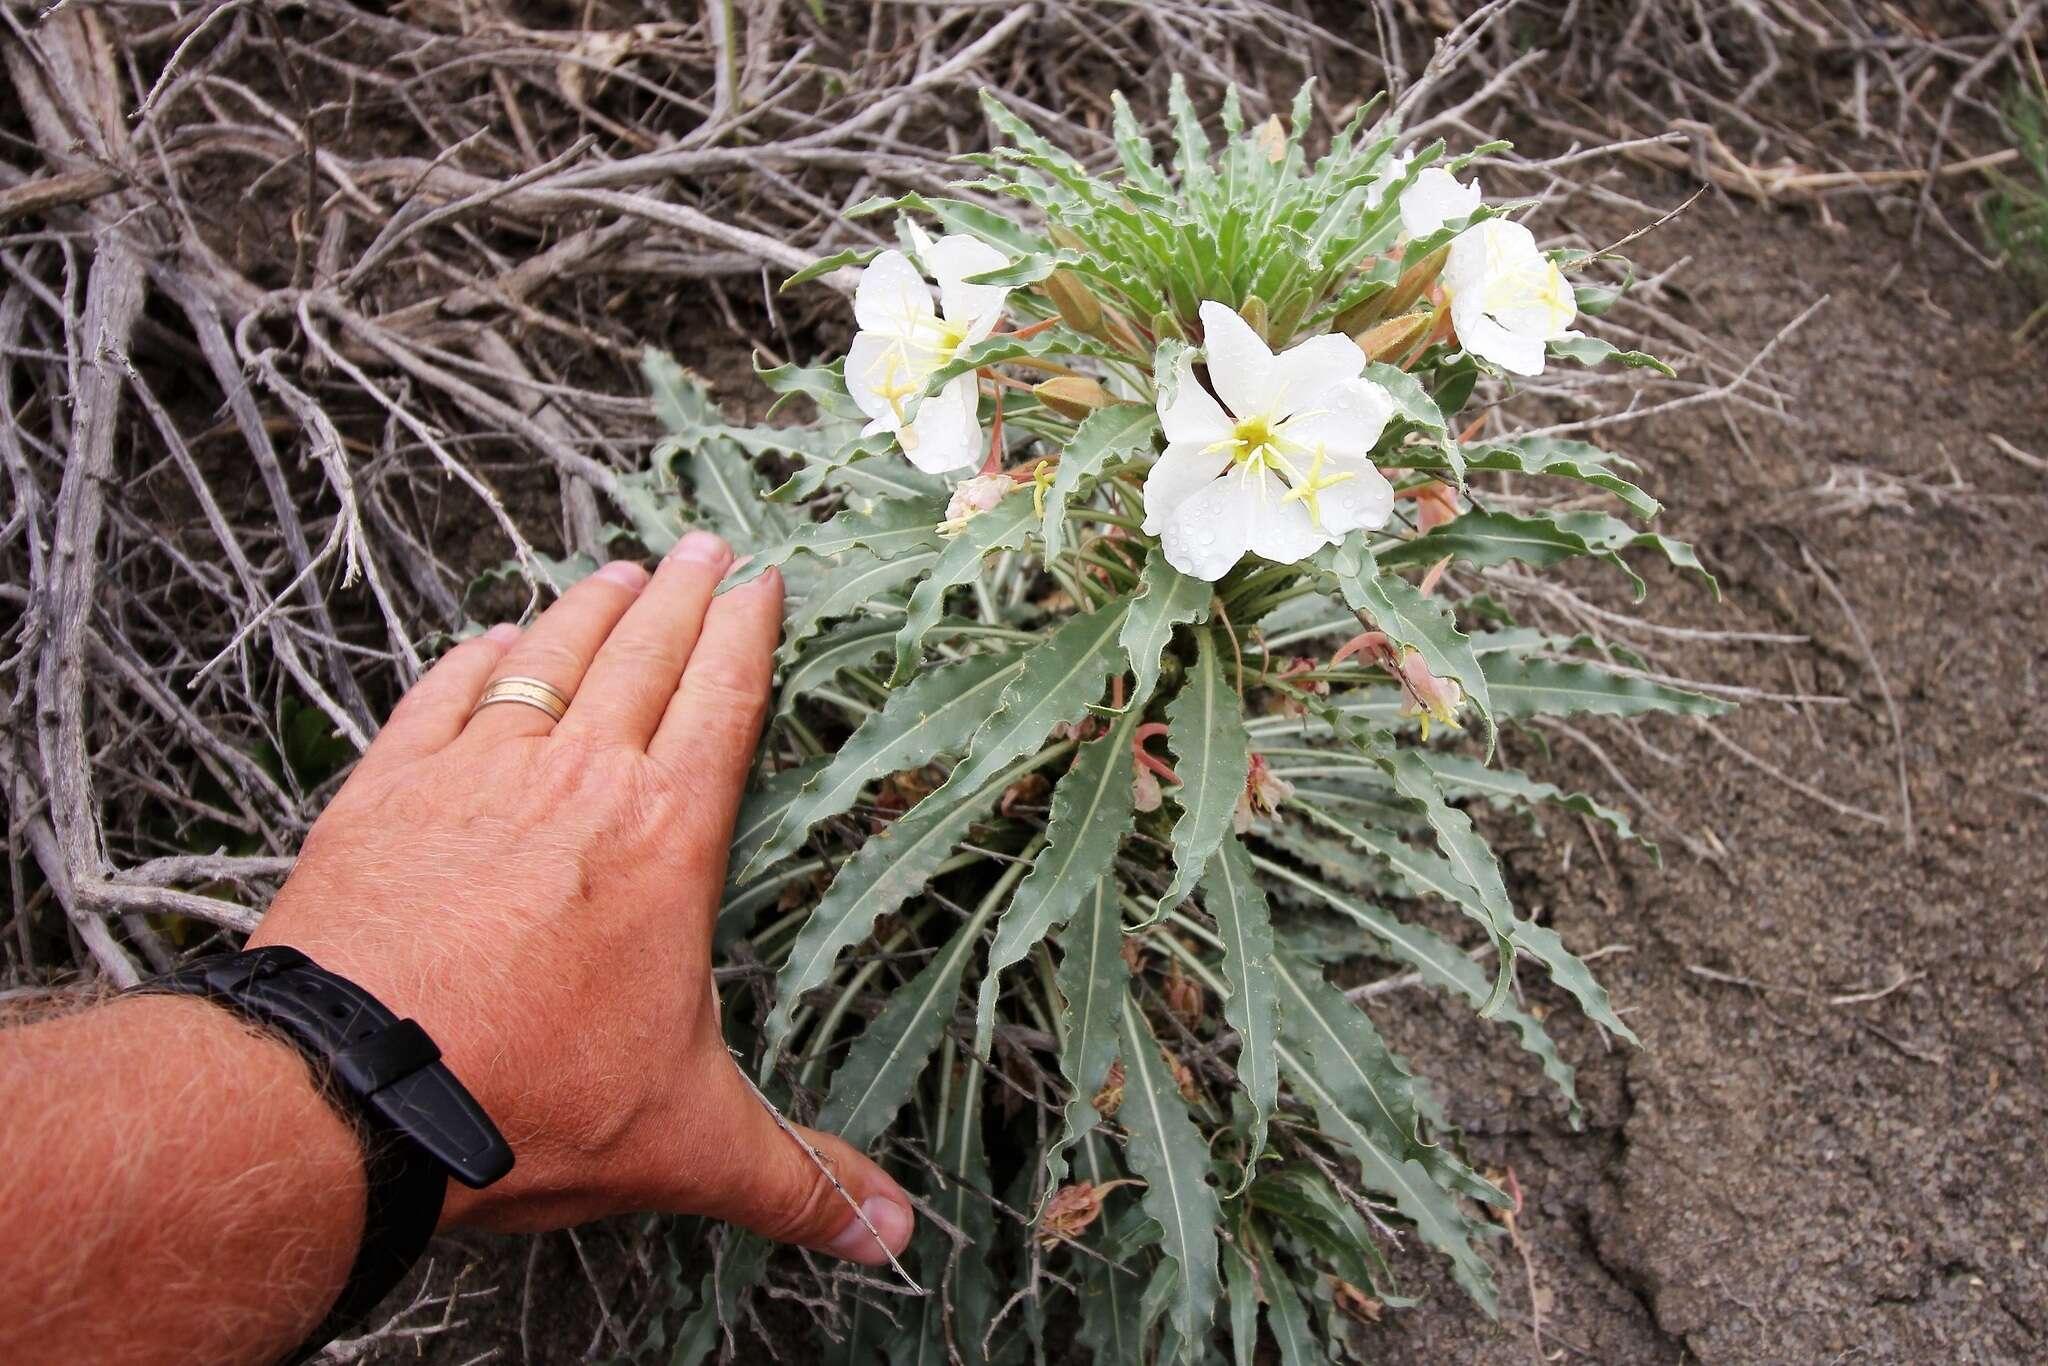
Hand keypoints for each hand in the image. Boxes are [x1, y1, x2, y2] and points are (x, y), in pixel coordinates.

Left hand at [248, 534, 913, 1264]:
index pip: (722, 702)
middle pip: (643, 654)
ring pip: (546, 656)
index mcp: (664, 839)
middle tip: (704, 543)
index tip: (761, 580)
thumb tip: (892, 1236)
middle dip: (682, 593)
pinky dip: (472, 658)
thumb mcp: (686, 1144)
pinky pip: (441, 695)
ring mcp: (475, 774)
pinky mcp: (387, 791)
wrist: (350, 1092)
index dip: (746, 632)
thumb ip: (799, 1180)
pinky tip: (487, 639)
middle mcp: (578, 781)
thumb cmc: (523, 1100)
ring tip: (616, 570)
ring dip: (586, 607)